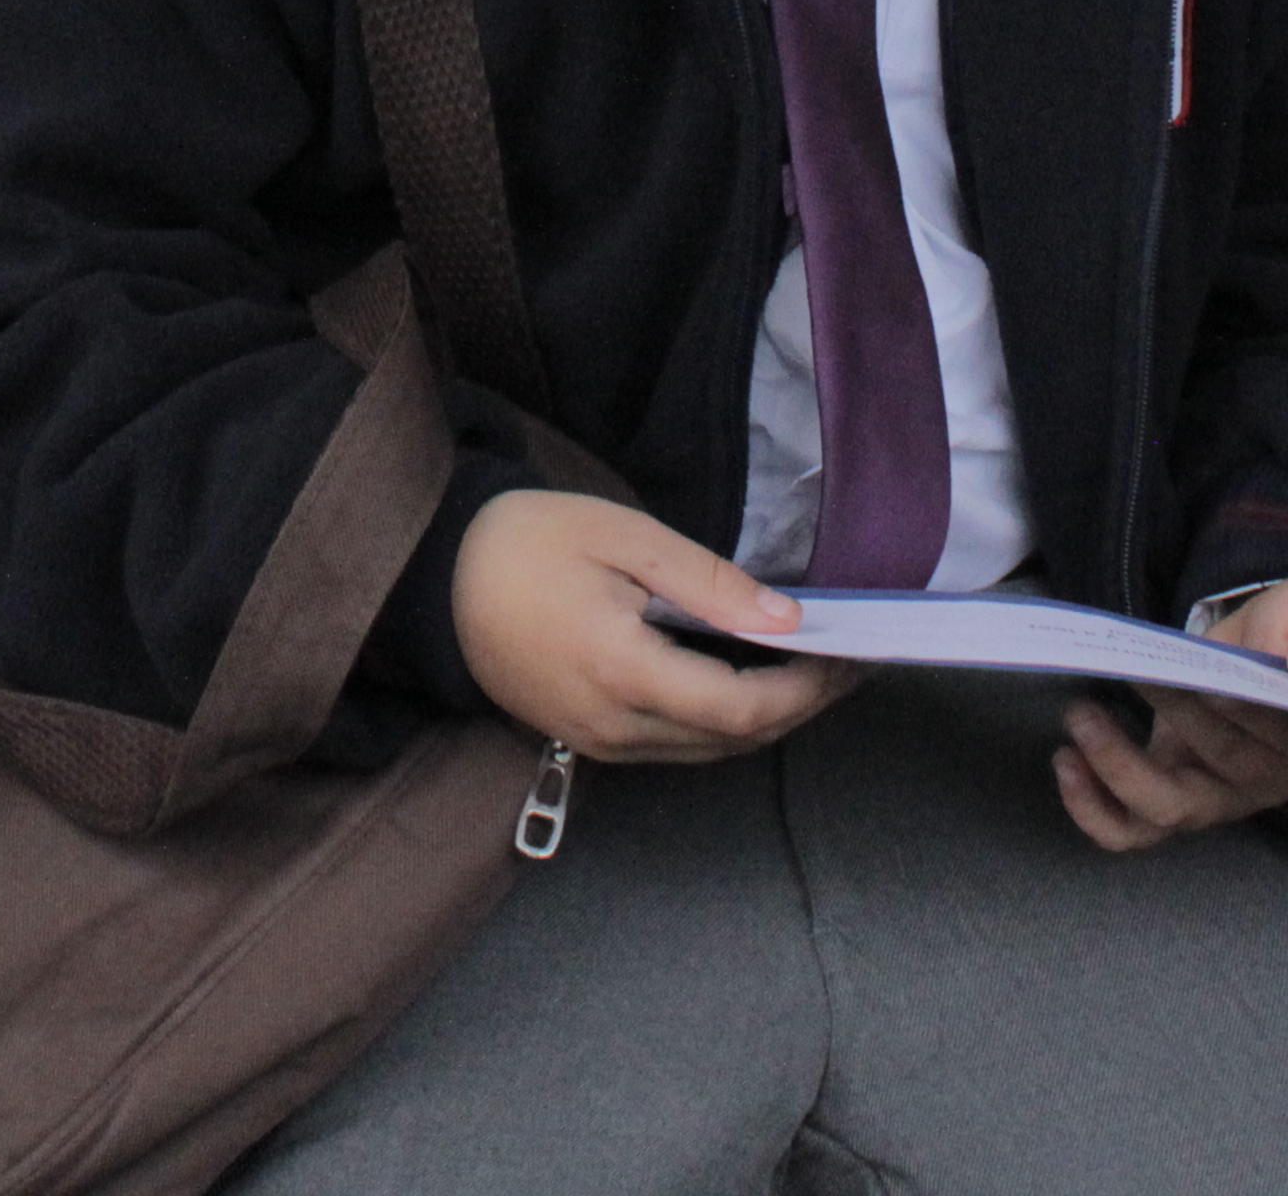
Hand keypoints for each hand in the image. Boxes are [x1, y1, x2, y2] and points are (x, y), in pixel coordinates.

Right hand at [449, 490, 860, 763]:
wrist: (437, 578)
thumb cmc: (528, 542)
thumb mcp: (624, 538)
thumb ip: (708, 582)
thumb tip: (789, 621)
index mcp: (623, 671)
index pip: (740, 709)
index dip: (804, 691)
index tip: (849, 656)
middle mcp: (614, 726)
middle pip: (733, 739)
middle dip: (800, 707)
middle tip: (849, 664)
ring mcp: (597, 742)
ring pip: (707, 750)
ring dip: (765, 718)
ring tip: (812, 672)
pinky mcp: (586, 740)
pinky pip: (674, 745)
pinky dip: (722, 721)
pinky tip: (747, 681)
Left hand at [1055, 574, 1287, 849]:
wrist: (1275, 650)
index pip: (1285, 732)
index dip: (1247, 710)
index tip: (1211, 680)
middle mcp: (1268, 780)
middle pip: (1222, 762)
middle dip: (1174, 714)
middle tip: (1136, 666)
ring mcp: (1218, 796)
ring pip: (1168, 808)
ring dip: (1119, 768)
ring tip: (1082, 716)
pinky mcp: (1173, 798)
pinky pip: (1132, 828)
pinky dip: (1094, 808)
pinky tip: (1067, 761)